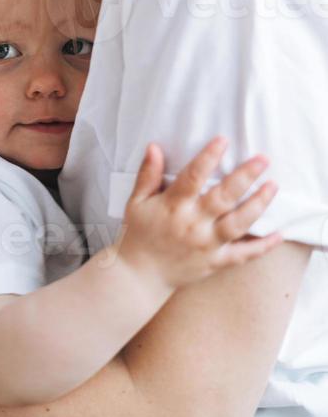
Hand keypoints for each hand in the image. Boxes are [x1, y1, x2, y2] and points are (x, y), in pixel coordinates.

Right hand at [117, 138, 283, 287]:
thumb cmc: (138, 235)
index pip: (193, 177)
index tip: (223, 140)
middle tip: (263, 160)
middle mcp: (192, 224)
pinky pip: (242, 255)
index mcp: (173, 206)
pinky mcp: (215, 262)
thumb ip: (148, 174)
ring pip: (238, 223)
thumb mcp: (136, 201)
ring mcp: (206, 245)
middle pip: (223, 197)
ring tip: (272, 186)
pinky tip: (279, 234)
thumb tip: (154, 147)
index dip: (208, 157)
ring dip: (257, 205)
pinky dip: (262, 247)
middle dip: (244, 177)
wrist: (139, 276)